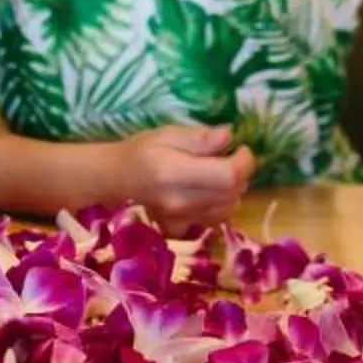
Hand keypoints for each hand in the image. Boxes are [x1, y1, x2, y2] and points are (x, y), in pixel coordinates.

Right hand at [111, 124, 255, 231]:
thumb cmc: (143, 150)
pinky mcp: (181, 229)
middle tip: (231, 157)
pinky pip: (215, 221)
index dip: (243, 162)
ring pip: (229, 209)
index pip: (227, 176)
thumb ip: (200, 137)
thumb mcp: (169, 133)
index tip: (241, 148)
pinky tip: (211, 192)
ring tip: (221, 173)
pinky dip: (222, 206)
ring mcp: (181, 219)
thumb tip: (228, 137)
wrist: (119, 178)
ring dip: (234, 190)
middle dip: (241, 174)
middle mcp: (180, 201)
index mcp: (175, 173)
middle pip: (232, 194)